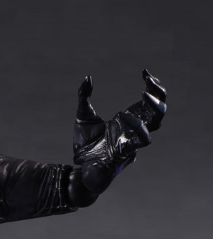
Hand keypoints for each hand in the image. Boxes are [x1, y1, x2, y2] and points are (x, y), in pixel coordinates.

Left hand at [73, 70, 166, 193]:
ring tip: (142, 94)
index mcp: (128, 119)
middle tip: (149, 82)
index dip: (153, 87)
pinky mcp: (126, 151)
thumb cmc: (85, 143)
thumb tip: (87, 77)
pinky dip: (140, 128)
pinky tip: (127, 116)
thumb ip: (84, 96)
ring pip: (156, 123)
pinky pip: (142, 141)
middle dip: (159, 94)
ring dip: (153, 107)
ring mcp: (132, 139)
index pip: (150, 102)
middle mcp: (133, 128)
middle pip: (158, 110)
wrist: (79, 165)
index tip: (146, 73)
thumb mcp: (82, 115)